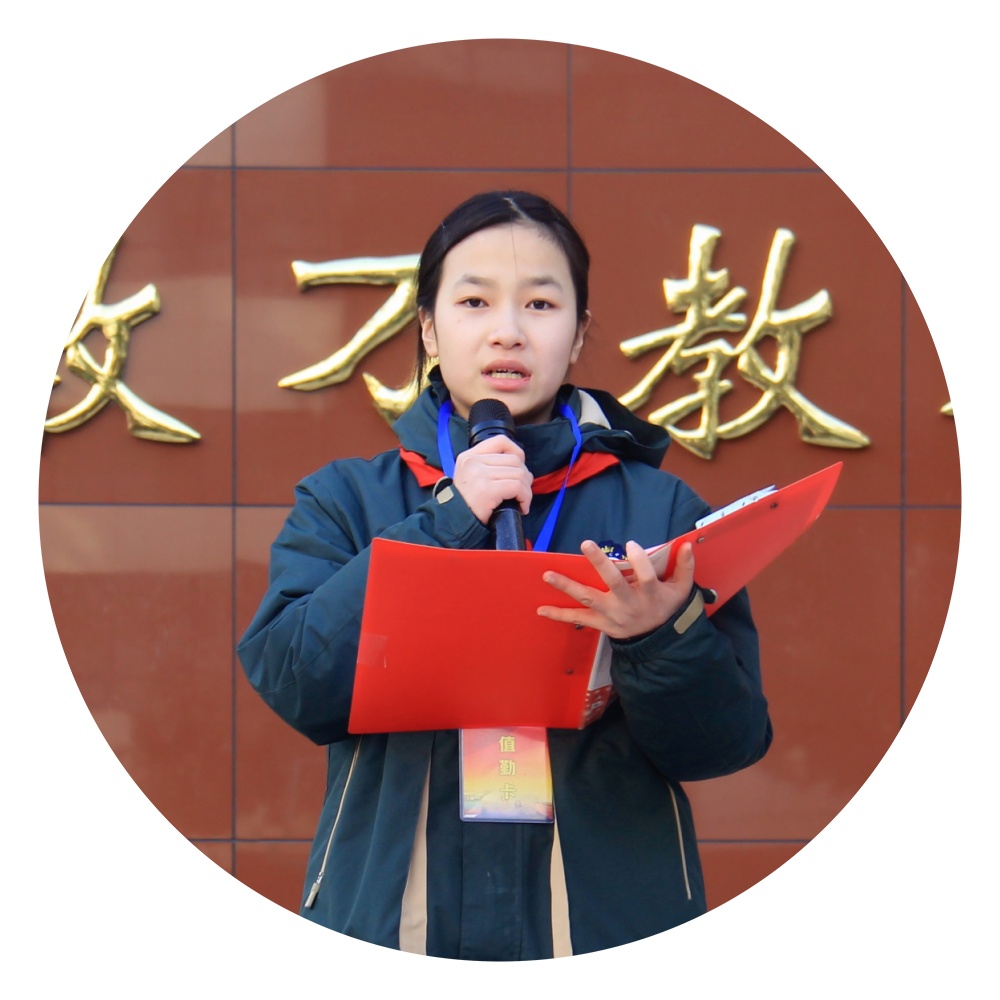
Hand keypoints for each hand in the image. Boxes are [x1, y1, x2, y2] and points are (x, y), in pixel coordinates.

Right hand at [452, 435, 532, 524]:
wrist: (455, 523)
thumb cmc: (468, 504)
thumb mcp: (471, 477)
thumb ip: (489, 466)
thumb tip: (520, 464)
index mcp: (469, 456)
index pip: (500, 441)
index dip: (517, 452)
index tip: (520, 468)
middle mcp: (473, 462)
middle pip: (514, 460)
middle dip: (525, 476)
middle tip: (522, 491)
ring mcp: (479, 474)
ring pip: (519, 473)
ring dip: (526, 490)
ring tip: (521, 501)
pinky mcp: (487, 489)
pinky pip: (518, 487)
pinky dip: (525, 498)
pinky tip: (521, 507)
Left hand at [537, 539, 695, 639]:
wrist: (658, 642)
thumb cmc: (668, 608)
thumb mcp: (682, 590)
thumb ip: (685, 567)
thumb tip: (689, 544)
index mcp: (650, 594)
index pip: (646, 576)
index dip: (639, 560)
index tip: (631, 544)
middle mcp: (629, 603)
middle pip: (613, 582)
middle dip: (599, 563)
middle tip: (586, 543)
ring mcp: (612, 614)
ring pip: (588, 598)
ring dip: (567, 586)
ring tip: (547, 574)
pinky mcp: (601, 624)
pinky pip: (578, 619)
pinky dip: (559, 614)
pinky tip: (541, 608)